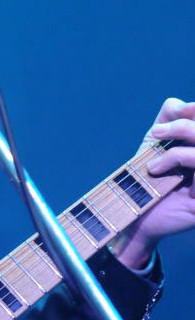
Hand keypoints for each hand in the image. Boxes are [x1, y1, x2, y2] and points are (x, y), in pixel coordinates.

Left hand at [112, 98, 194, 269]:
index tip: (176, 112)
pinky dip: (177, 158)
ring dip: (178, 143)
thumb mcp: (157, 140)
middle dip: (184, 125)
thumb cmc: (147, 176)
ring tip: (154, 157)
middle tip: (156, 132)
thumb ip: (172, 116)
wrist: (133, 214)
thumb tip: (186, 105)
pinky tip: (156, 169)